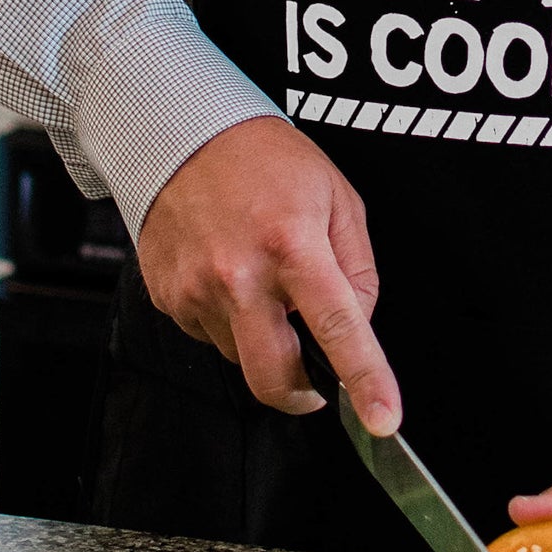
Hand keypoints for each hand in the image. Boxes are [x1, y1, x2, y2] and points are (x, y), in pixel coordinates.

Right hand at [135, 116, 400, 436]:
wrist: (182, 134)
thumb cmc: (265, 160)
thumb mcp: (337, 197)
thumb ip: (358, 267)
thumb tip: (358, 322)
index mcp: (292, 244)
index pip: (338, 327)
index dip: (365, 380)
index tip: (382, 418)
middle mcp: (240, 273)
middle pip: (274, 376)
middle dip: (302, 394)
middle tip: (316, 380)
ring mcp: (197, 289)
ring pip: (240, 356)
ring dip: (262, 339)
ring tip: (262, 282)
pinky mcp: (168, 297)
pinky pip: (208, 334)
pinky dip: (228, 319)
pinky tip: (229, 274)